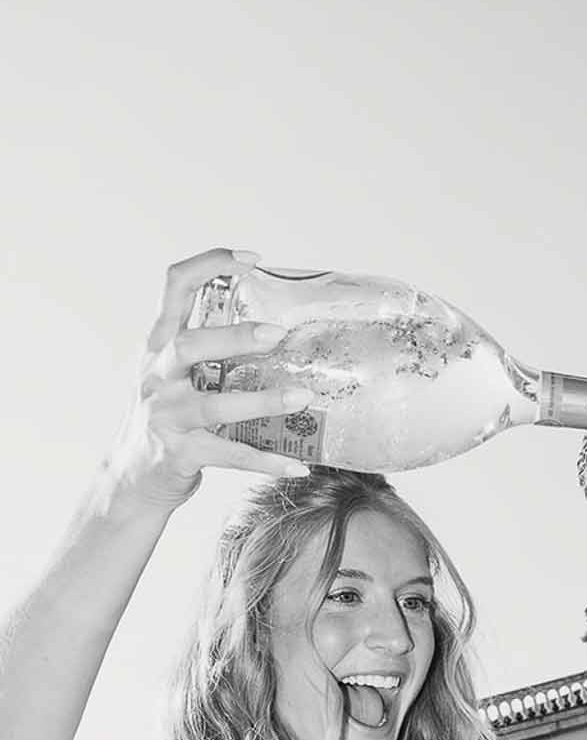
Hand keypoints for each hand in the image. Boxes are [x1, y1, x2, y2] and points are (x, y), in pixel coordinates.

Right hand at [105, 248, 313, 511]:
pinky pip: (231, 456)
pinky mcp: (180, 454)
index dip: (209, 264)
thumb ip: (208, 353)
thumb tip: (274, 332)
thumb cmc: (166, 421)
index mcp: (158, 346)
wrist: (132, 480)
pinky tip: (297, 466)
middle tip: (278, 334)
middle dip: (234, 337)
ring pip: (214, 404)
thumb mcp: (173, 376)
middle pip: (190, 345)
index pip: (174, 286)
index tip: (251, 259)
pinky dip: (266, 461)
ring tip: (301, 397)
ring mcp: (166, 416)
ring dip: (262, 401)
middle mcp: (157, 376)